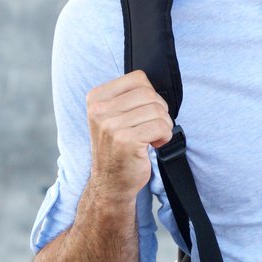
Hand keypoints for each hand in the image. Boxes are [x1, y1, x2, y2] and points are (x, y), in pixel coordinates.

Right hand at [86, 70, 172, 199]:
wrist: (110, 183)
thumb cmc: (118, 147)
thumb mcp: (112, 116)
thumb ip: (127, 97)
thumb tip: (154, 85)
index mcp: (96, 98)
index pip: (138, 78)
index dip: (150, 95)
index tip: (144, 112)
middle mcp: (99, 109)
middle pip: (149, 93)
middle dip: (159, 110)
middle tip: (152, 127)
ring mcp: (111, 125)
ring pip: (157, 110)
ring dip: (163, 125)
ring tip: (153, 137)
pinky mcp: (126, 140)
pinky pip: (161, 126)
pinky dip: (165, 135)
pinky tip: (155, 145)